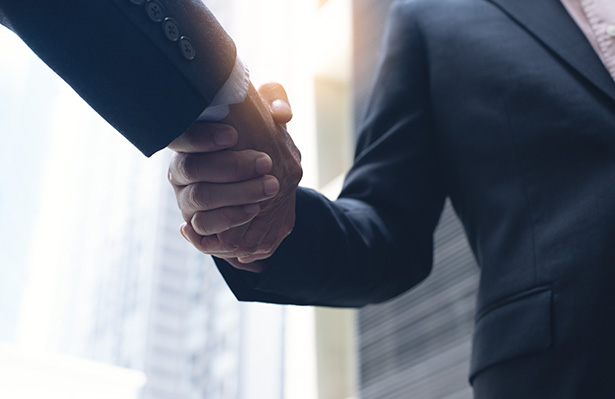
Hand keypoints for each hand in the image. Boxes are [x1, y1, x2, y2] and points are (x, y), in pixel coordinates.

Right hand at [168, 82, 301, 271]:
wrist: (260, 180)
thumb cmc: (255, 140)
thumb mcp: (264, 115)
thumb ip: (272, 102)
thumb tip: (282, 113)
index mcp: (190, 140)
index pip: (181, 136)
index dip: (202, 137)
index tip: (234, 136)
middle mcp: (181, 169)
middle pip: (192, 169)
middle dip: (231, 167)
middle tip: (266, 163)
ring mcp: (186, 198)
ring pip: (200, 199)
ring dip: (236, 195)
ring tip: (269, 188)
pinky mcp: (197, 223)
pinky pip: (203, 228)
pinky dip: (227, 220)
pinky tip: (253, 210)